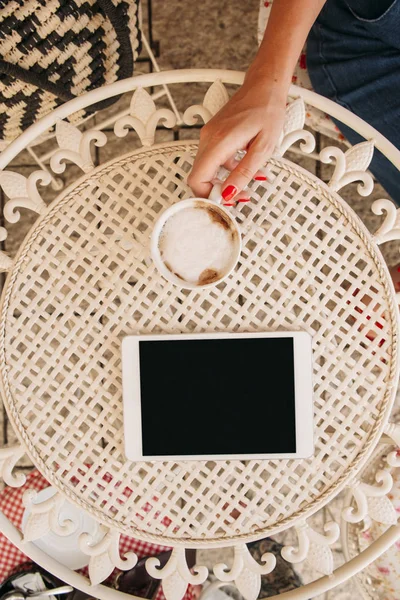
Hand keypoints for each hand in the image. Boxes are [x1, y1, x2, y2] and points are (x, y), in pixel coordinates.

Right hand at [188, 73, 286, 202]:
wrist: (264, 86)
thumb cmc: (267, 110)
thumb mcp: (263, 147)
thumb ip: (244, 172)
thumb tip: (228, 194)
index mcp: (219, 141)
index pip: (197, 178)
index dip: (208, 196)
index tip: (226, 202)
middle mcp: (208, 138)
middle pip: (199, 177)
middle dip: (218, 192)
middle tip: (241, 197)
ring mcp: (208, 135)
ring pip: (206, 170)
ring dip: (223, 182)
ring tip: (247, 184)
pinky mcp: (212, 135)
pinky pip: (213, 160)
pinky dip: (225, 170)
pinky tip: (243, 169)